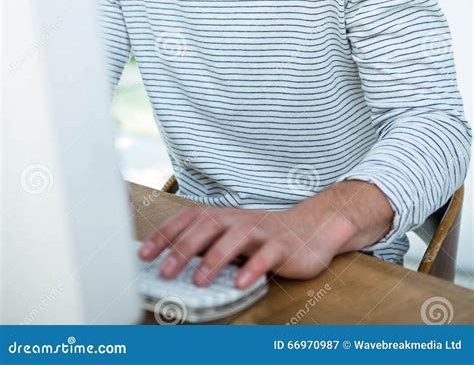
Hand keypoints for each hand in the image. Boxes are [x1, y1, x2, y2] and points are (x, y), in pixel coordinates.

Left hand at [139, 198, 355, 289]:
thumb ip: (207, 245)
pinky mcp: (283, 246)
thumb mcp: (233, 236)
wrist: (313, 228)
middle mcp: (239, 220)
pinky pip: (267, 256)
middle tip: (165, 271)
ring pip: (236, 238)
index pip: (189, 219)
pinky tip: (240, 283)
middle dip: (184, 248)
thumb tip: (170, 262)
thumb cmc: (265, 236)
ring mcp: (262, 231)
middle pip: (208, 225)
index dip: (165, 234)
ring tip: (199, 281)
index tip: (144, 255)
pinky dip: (253, 268)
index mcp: (224, 216)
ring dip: (215, 258)